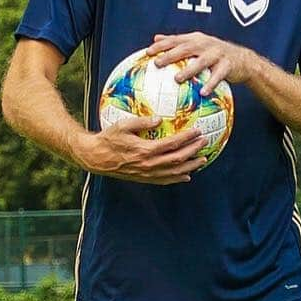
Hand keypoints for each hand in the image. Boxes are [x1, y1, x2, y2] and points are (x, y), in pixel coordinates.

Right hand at [78, 116, 204, 184]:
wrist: (96, 158)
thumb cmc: (108, 139)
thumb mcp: (123, 125)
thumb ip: (142, 122)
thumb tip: (160, 119)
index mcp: (145, 150)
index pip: (172, 144)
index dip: (187, 138)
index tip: (198, 131)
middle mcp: (149, 164)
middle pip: (178, 159)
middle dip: (194, 151)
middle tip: (205, 143)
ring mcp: (147, 174)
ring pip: (174, 173)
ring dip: (191, 166)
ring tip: (203, 160)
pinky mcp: (144, 179)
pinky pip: (165, 181)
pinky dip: (177, 179)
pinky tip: (187, 176)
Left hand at [152, 32, 258, 95]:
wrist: (243, 60)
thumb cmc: (215, 54)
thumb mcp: (197, 45)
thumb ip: (178, 42)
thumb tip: (156, 38)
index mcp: (196, 39)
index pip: (176, 40)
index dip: (162, 45)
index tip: (147, 52)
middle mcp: (206, 44)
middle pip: (186, 48)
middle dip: (171, 55)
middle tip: (157, 63)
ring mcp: (217, 54)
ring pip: (201, 61)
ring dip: (189, 70)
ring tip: (177, 79)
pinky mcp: (227, 65)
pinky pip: (218, 76)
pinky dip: (210, 84)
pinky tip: (203, 92)